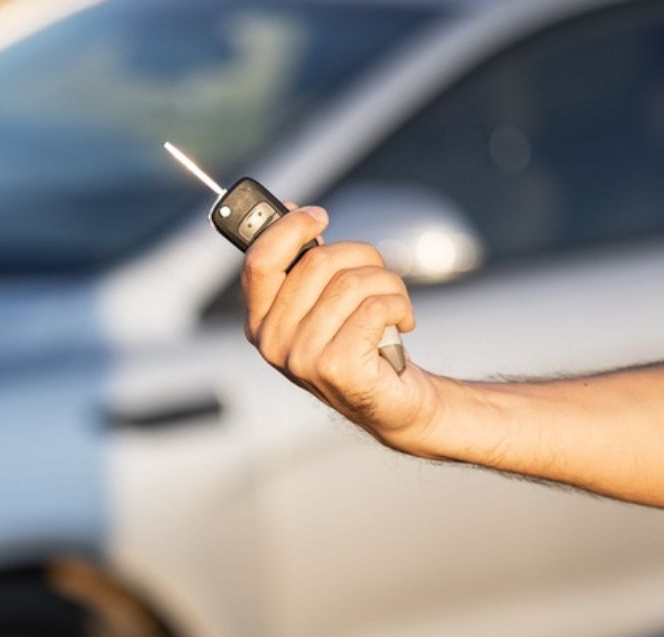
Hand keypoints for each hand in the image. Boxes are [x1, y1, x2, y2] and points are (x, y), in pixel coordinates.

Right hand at [241, 205, 446, 451]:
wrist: (393, 402)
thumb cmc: (359, 344)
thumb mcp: (323, 302)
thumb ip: (302, 262)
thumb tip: (289, 208)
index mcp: (260, 322)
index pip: (260, 261)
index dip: (290, 228)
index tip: (320, 216)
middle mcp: (272, 343)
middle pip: (317, 264)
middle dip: (362, 257)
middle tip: (379, 273)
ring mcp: (301, 359)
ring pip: (351, 283)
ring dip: (388, 283)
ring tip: (396, 302)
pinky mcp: (337, 369)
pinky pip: (375, 307)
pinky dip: (400, 305)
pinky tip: (404, 321)